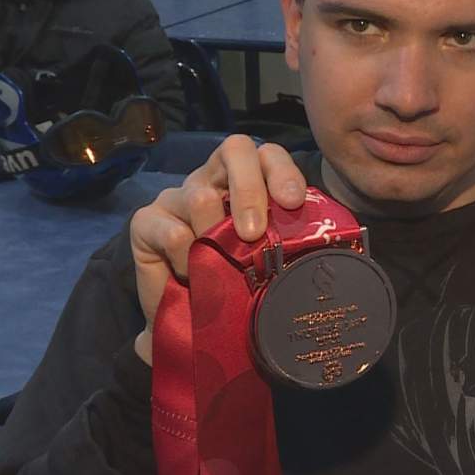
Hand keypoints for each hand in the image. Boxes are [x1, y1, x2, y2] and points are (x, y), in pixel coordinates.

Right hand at [130, 136, 305, 364]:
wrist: (191, 324)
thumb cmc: (236, 287)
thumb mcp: (268, 263)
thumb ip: (289, 243)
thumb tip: (327, 247)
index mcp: (247, 183)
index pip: (269, 155)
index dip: (283, 171)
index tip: (293, 202)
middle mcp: (213, 180)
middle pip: (236, 150)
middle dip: (250, 189)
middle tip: (253, 234)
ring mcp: (177, 197)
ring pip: (201, 195)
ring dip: (215, 237)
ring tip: (218, 268)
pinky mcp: (146, 221)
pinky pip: (173, 231)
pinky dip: (187, 259)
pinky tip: (191, 277)